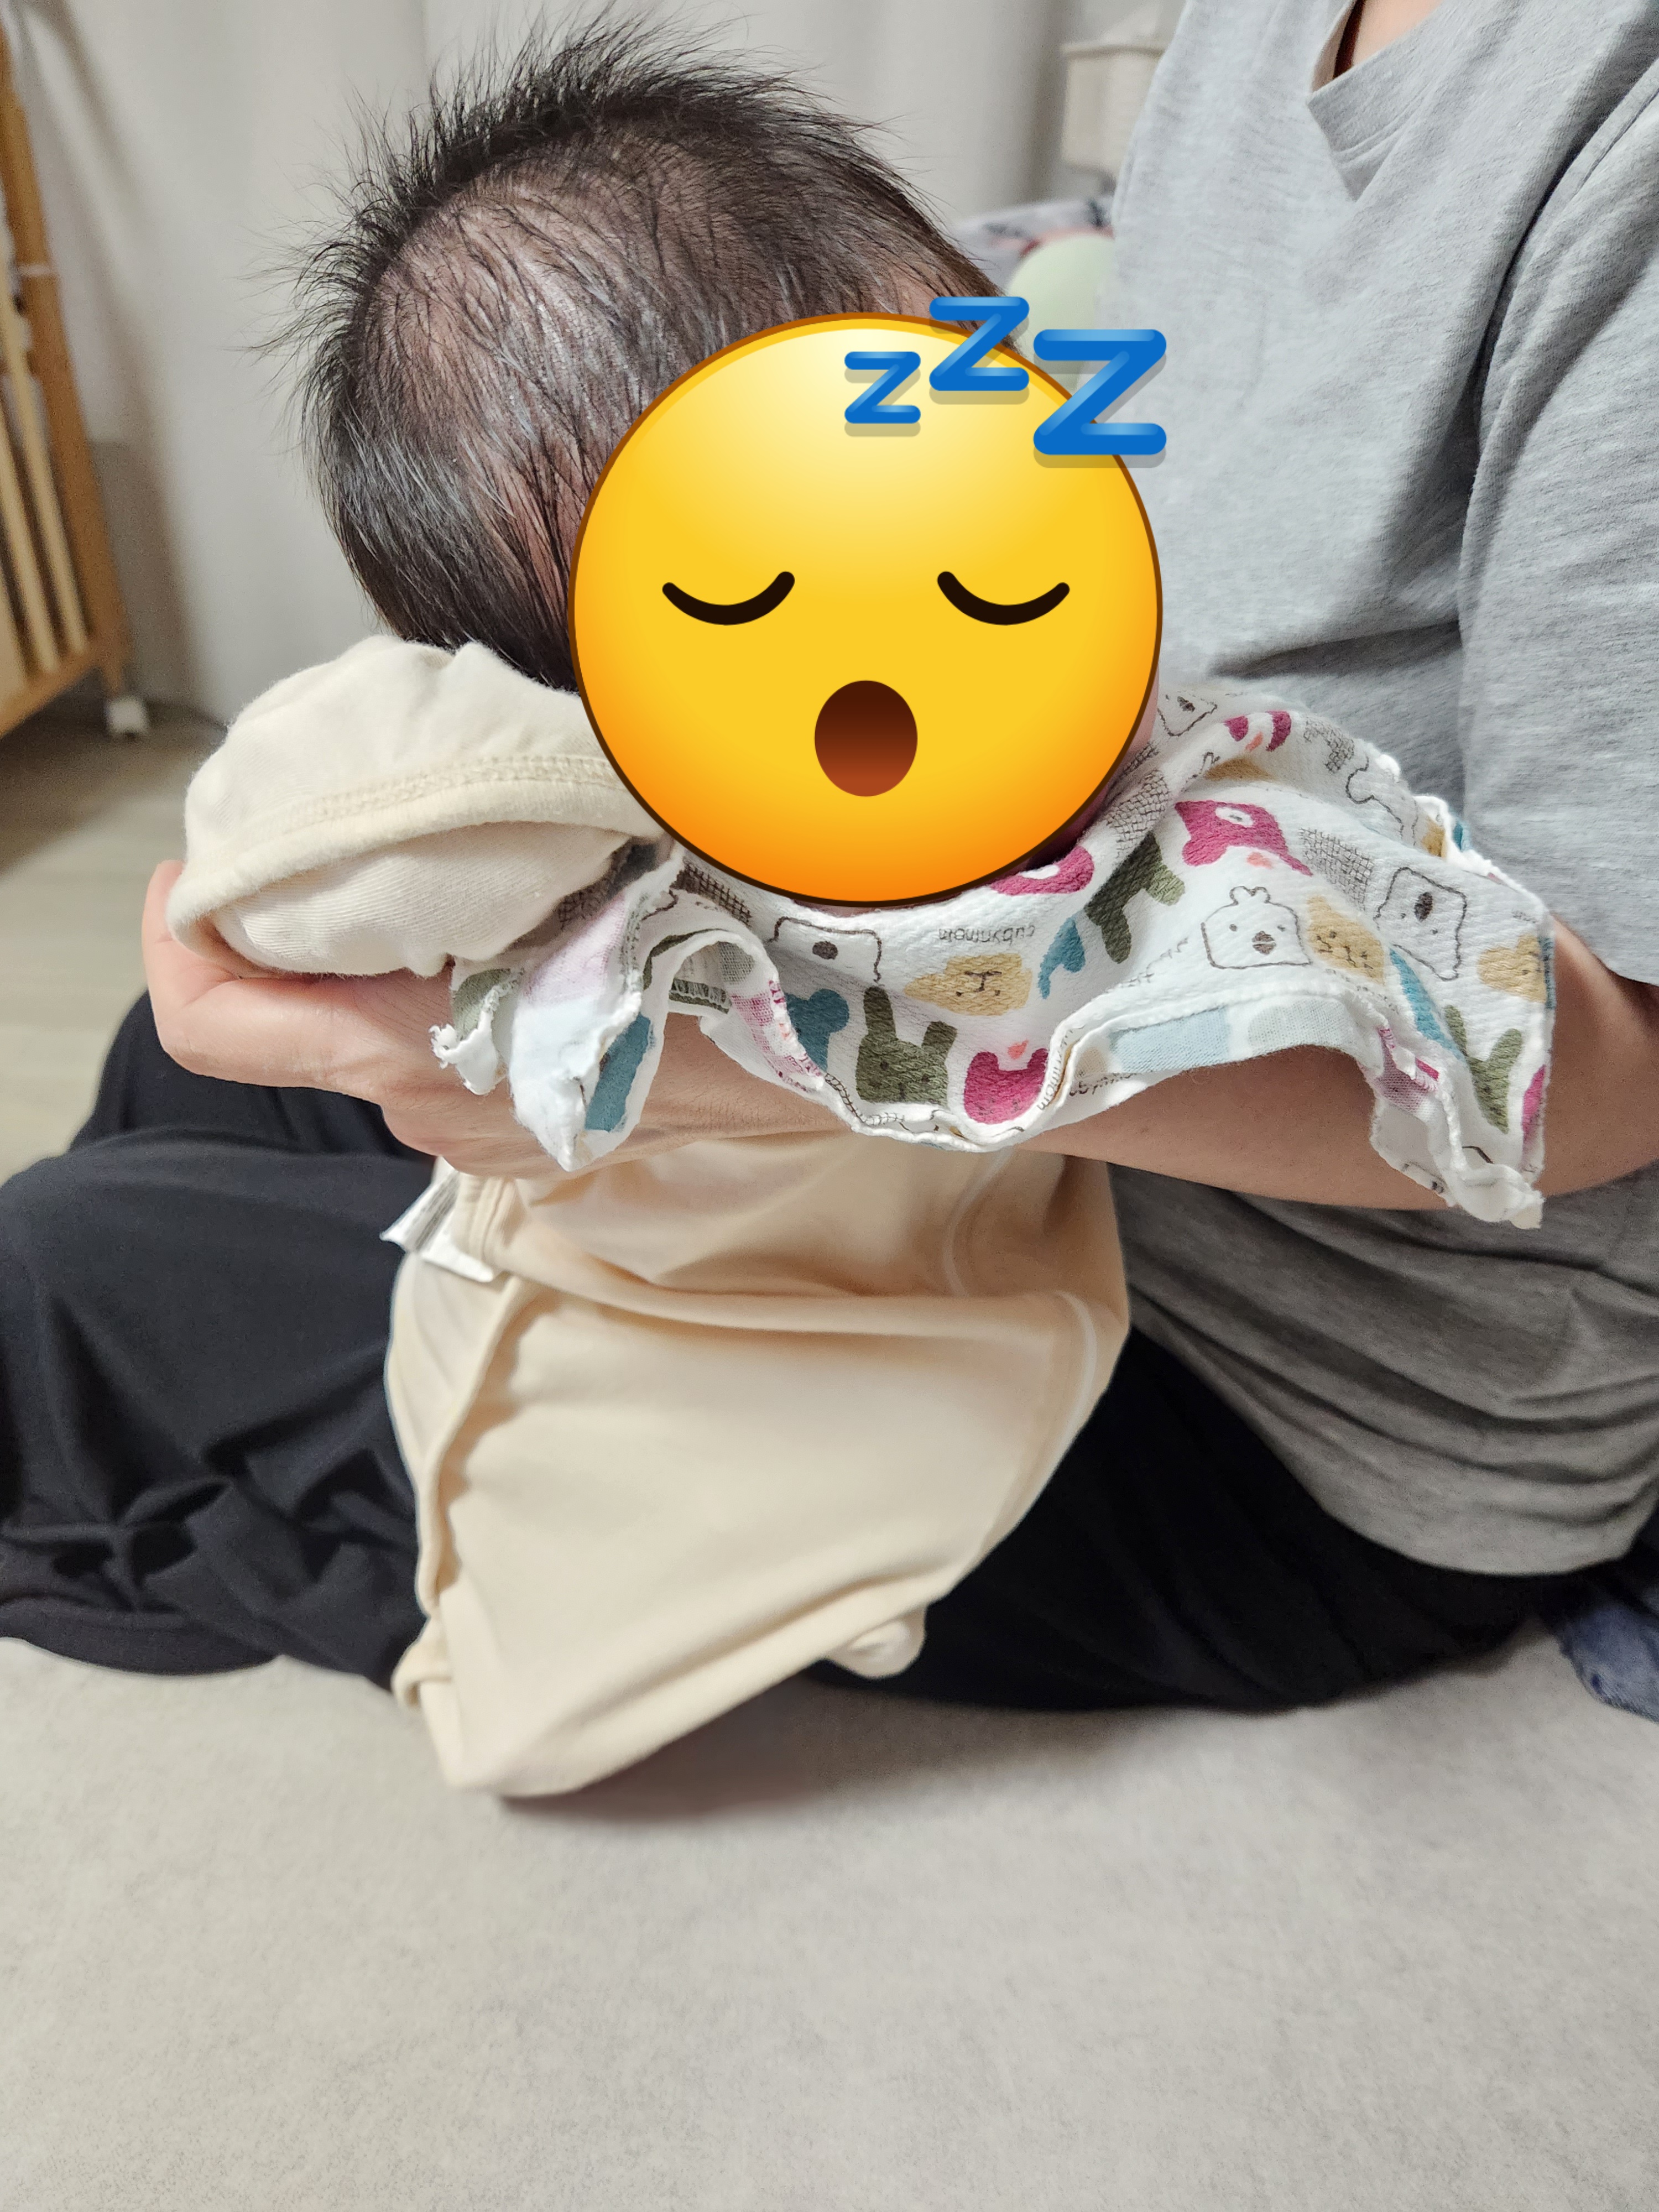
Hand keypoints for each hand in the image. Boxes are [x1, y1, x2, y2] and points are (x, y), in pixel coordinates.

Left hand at [143, 861, 834, 1174]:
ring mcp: (474, 1129)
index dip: (179, 939)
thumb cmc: (717, 955)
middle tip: (317, 829)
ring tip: (427, 865)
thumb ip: (472, 823)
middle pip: (286, 1020)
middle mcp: (426, 1105)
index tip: (204, 863)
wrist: (837, 1063)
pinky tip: (502, 928)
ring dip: (368, 952)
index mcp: (416, 1045)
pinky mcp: (519, 1129)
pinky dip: (433, 987)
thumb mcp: (590, 850)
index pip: (212, 1023)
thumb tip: (415, 744)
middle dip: (285, 924)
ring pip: (363, 1031)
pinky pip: (434, 1050)